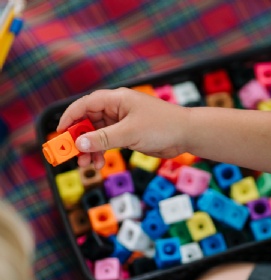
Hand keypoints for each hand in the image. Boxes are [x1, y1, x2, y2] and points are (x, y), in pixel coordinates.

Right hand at [57, 88, 190, 168]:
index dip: (70, 118)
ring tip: (86, 164)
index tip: (59, 133)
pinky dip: (102, 152)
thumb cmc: (161, 126)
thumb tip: (78, 143)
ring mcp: (123, 123)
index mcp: (116, 100)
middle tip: (72, 155)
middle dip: (79, 138)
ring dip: (90, 149)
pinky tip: (98, 163)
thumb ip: (103, 138)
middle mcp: (117, 109)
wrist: (186, 135)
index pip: (85, 105)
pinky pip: (109, 142)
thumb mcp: (129, 132)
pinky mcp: (129, 135)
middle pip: (89, 121)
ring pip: (98, 134)